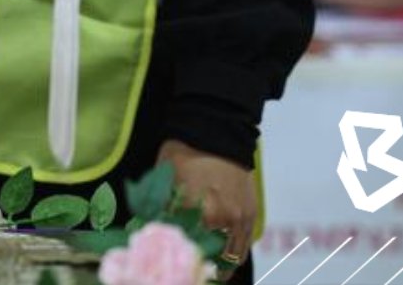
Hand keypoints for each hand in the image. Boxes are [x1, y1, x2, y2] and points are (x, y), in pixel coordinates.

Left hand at [157, 139, 256, 278]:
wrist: (217, 131)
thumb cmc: (183, 151)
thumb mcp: (163, 178)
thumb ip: (160, 208)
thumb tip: (151, 233)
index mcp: (193, 209)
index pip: (181, 245)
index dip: (172, 256)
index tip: (165, 263)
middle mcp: (219, 218)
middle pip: (206, 256)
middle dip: (194, 264)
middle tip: (185, 269)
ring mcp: (238, 219)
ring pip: (228, 259)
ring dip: (216, 268)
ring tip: (205, 273)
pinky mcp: (251, 216)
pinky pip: (243, 248)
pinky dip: (231, 259)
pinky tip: (222, 265)